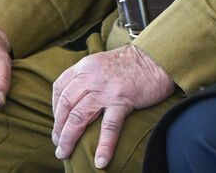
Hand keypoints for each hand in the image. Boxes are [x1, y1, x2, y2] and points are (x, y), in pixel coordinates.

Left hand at [51, 45, 174, 167]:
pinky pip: (109, 126)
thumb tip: (78, 97)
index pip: (60, 88)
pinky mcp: (123, 99)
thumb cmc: (134, 62)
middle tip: (59, 145)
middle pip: (66, 106)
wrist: (160, 56)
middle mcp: (92, 76)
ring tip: (65, 153)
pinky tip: (100, 160)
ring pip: (78, 117)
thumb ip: (90, 75)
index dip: (55, 108)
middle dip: (59, 129)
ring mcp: (106, 89)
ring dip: (69, 139)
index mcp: (86, 66)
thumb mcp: (104, 61)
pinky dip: (104, 145)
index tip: (59, 122)